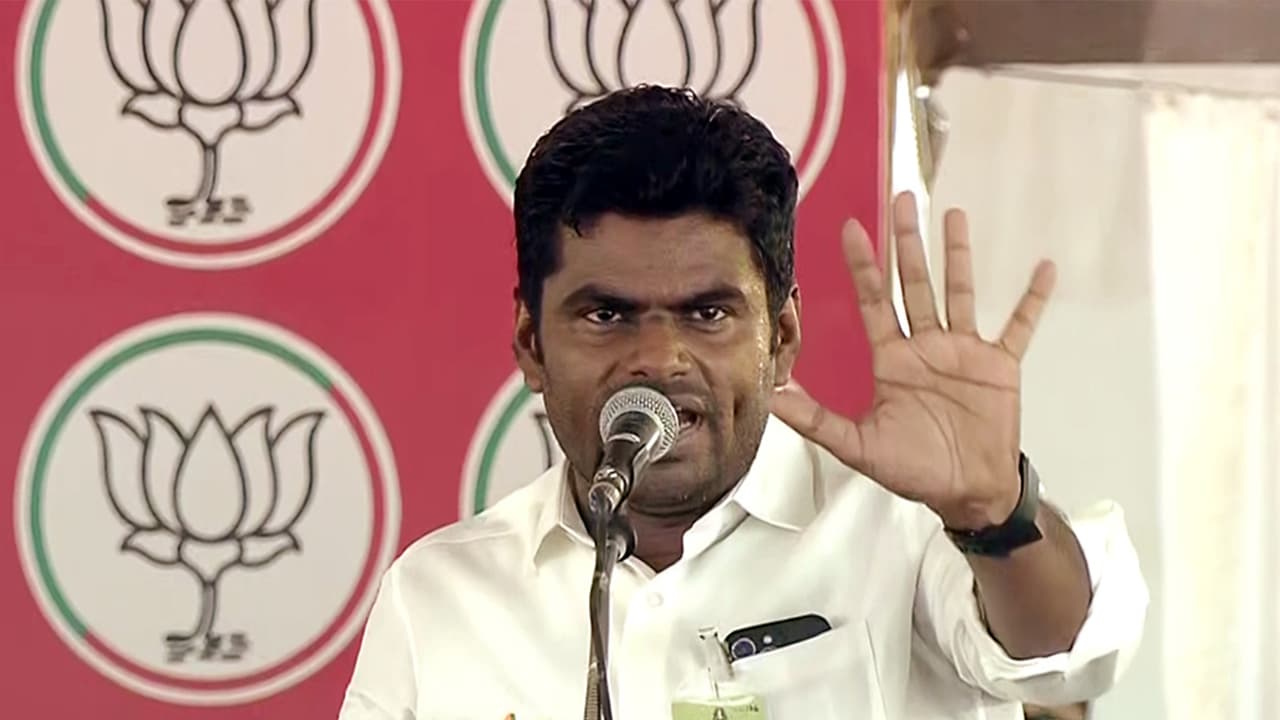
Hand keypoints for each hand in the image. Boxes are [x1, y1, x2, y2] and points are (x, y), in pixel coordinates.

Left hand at [771, 192, 1055, 528]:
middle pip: (914, 283)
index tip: (851, 229)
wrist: (966, 493)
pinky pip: (1019, 325)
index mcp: (891, 360)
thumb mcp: (857, 446)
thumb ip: (817, 420)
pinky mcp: (999, 364)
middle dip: (907, 243)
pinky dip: (1033, 299)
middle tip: (903, 200)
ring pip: (959, 292)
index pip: (873, 301)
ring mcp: (964, 351)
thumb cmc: (914, 470)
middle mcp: (925, 346)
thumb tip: (772, 398)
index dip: (862, 266)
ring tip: (955, 216)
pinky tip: (1044, 269)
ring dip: (958, 256)